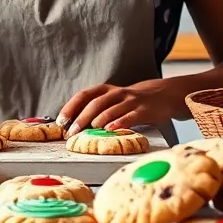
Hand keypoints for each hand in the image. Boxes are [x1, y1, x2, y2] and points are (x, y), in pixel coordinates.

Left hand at [57, 78, 182, 135]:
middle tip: (72, 132)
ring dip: (97, 121)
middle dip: (81, 118)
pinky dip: (119, 123)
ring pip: (111, 109)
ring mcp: (131, 101)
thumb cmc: (130, 102)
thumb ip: (96, 109)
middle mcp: (117, 93)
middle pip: (95, 103)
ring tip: (88, 131)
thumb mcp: (112, 100)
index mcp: (105, 90)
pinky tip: (110, 130)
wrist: (161, 95)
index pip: (84, 95)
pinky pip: (129, 116)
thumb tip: (73, 125)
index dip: (71, 107)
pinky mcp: (143, 111)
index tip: (61, 121)